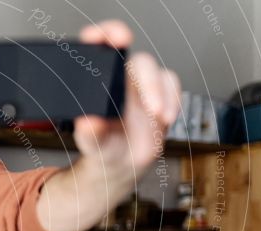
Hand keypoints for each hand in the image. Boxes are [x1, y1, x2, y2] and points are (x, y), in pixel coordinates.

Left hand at [74, 20, 180, 173]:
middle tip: (149, 102)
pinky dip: (173, 100)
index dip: (107, 34)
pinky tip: (166, 118)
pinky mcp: (161, 97)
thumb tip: (87, 123)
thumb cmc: (102, 148)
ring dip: (161, 92)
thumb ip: (89, 135)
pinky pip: (172, 87)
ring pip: (158, 73)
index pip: (101, 47)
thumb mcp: (92, 145)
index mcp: (98, 83)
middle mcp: (122, 80)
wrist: (121, 166)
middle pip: (139, 62)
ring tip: (158, 115)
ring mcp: (143, 88)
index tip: (117, 37)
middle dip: (146, 77)